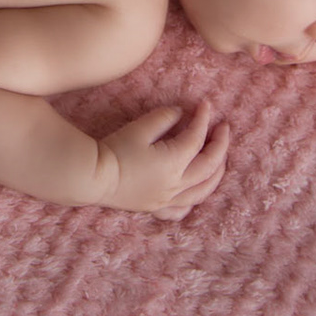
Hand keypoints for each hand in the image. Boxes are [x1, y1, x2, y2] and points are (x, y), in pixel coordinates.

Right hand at [96, 100, 230, 219]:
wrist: (91, 178)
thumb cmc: (114, 151)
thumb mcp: (139, 129)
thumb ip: (163, 119)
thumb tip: (180, 113)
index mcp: (174, 163)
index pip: (197, 139)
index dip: (203, 119)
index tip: (206, 105)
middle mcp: (176, 184)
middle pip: (209, 166)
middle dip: (220, 145)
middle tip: (223, 129)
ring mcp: (167, 199)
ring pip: (202, 191)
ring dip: (216, 174)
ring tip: (221, 160)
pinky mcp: (155, 208)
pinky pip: (181, 210)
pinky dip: (193, 201)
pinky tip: (194, 193)